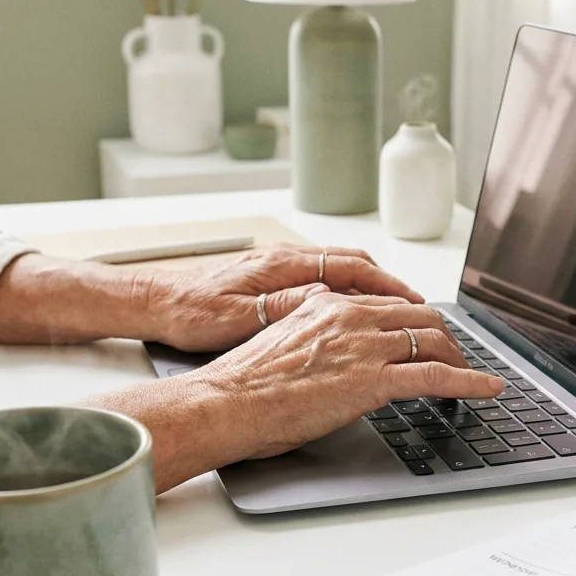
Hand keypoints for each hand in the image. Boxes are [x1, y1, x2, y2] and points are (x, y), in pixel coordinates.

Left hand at [149, 243, 423, 351]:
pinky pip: (323, 277)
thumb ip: (288, 306)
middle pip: (354, 264)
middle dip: (391, 286)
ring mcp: (279, 265)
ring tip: (397, 313)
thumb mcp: (241, 316)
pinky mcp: (271, 277)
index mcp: (284, 266)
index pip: (352, 268)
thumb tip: (330, 299)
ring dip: (372, 288)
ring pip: (340, 269)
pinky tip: (354, 312)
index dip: (389, 287)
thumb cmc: (191, 313)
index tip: (416, 304)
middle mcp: (286, 259)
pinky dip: (348, 291)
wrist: (156, 302)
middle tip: (420, 312)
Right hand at [200, 293, 502, 460]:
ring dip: (461, 359)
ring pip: (435, 340)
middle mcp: (351, 316)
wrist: (225, 403)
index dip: (417, 321)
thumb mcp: (284, 343)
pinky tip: (488, 389)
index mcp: (328, 305)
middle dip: (446, 337)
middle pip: (420, 316)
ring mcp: (365, 346)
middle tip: (458, 356)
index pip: (389, 304)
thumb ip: (317, 337)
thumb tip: (334, 351)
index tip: (428, 333)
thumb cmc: (243, 386)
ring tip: (474, 375)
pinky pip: (437, 376)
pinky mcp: (374, 379)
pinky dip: (470, 382)